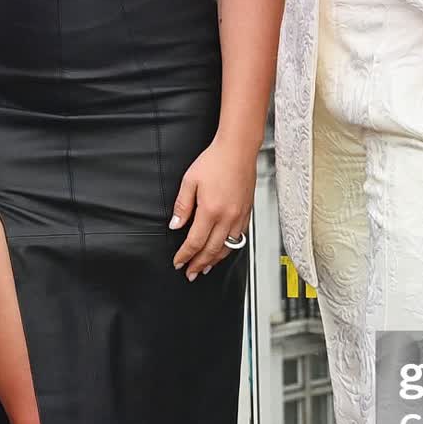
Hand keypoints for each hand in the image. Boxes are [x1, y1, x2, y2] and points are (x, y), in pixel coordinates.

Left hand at [169, 138, 255, 280]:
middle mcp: (227, 217)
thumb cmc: (215, 161)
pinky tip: (223, 250)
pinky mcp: (247, 213)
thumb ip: (182, 206)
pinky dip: (229, 248)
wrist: (238, 150)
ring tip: (205, 267)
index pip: (195, 242)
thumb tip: (175, 224)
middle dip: (199, 264)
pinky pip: (239, 238)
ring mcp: (239, 216)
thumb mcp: (189, 181)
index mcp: (210, 210)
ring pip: (227, 247)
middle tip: (190, 273)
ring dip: (215, 260)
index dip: (185, 255)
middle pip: (211, 250)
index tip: (178, 262)